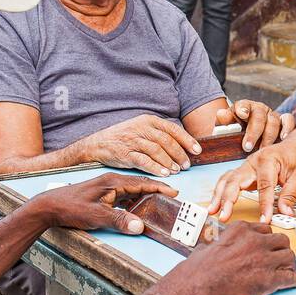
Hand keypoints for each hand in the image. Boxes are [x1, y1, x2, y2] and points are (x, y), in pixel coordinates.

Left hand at [25, 173, 176, 233]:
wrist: (48, 207)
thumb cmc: (70, 208)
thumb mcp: (96, 216)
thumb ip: (119, 221)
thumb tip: (140, 226)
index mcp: (113, 182)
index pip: (142, 182)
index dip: (159, 187)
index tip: (174, 192)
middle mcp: (111, 182)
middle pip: (139, 185)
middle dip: (156, 191)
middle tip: (171, 198)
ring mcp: (106, 188)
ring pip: (132, 191)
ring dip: (145, 196)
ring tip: (158, 204)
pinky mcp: (101, 195)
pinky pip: (123, 196)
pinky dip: (134, 201)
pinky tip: (137, 209)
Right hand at [86, 114, 201, 175]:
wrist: (98, 144)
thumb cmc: (124, 138)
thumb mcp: (142, 129)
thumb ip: (159, 134)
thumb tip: (182, 146)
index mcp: (148, 120)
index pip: (172, 129)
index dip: (187, 140)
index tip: (197, 150)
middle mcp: (141, 128)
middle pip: (166, 141)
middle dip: (179, 154)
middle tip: (187, 164)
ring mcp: (132, 140)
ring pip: (156, 150)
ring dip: (169, 162)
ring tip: (177, 170)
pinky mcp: (125, 153)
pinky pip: (143, 161)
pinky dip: (156, 168)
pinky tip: (164, 174)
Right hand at [169, 221, 295, 294]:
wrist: (198, 284)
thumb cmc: (199, 268)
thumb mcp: (210, 245)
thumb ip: (221, 243)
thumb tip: (214, 248)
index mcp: (242, 230)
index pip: (265, 229)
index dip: (267, 240)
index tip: (267, 246)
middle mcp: (256, 241)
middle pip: (281, 240)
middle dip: (281, 249)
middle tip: (280, 258)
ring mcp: (265, 259)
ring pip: (290, 256)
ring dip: (289, 264)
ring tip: (288, 270)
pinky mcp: (269, 279)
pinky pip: (290, 277)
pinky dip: (295, 280)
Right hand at [207, 133, 295, 222]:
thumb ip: (291, 195)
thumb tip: (285, 213)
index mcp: (269, 159)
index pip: (264, 186)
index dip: (264, 205)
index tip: (264, 220)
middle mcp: (253, 160)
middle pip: (236, 180)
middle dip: (227, 199)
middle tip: (223, 216)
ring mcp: (247, 165)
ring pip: (227, 180)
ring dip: (219, 196)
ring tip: (213, 212)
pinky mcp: (245, 172)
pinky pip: (229, 181)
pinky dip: (221, 192)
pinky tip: (217, 204)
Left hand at [213, 100, 295, 151]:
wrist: (248, 140)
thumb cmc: (236, 135)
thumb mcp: (225, 129)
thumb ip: (223, 122)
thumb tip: (221, 114)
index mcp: (244, 108)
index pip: (243, 105)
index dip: (242, 108)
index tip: (241, 114)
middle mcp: (259, 109)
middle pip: (258, 116)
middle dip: (253, 132)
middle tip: (247, 147)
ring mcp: (272, 115)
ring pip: (273, 120)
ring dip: (269, 135)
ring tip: (264, 148)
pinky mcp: (284, 121)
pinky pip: (288, 120)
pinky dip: (287, 128)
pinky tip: (283, 138)